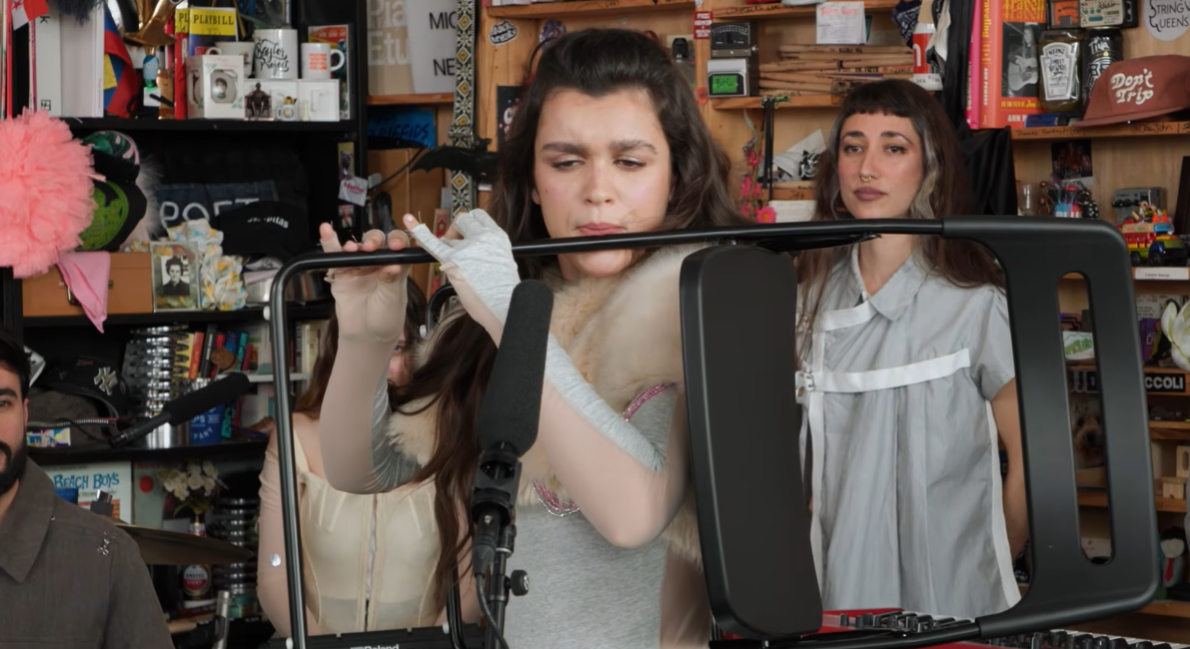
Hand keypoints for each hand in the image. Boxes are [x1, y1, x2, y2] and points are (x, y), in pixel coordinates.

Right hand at [320, 222, 410, 344]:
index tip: (396, 244)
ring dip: (355, 245)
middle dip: (375, 241)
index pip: (399, 247)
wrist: (366, 336)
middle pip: (378, 243)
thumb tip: (393, 265)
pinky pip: (335, 255)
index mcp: (396, 267)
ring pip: (358, 248)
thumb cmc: (386, 318)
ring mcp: (359, 267)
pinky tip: (326, 230)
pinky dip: (330, 242)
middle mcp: (379, 263)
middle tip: (372, 248)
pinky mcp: (341, 273)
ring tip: (352, 249)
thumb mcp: (393, 300)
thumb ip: (392, 281)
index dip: (399, 241)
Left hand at [404, 210, 519, 342]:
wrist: (506, 307)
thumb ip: (489, 253)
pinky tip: (409, 222)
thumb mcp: (504, 264)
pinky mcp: (453, 260)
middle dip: (457, 232)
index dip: (471, 225)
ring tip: (456, 262)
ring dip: (447, 244)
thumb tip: (477, 253)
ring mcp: (467, 247)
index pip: (478, 217)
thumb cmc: (505, 294)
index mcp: (498, 236)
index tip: (468, 233)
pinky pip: (432, 243)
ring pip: (448, 235)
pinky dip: (419, 232)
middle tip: (460, 250)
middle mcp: (482, 236)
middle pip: (462, 221)